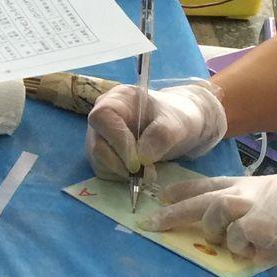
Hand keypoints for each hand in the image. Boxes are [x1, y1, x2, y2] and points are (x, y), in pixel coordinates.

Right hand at [88, 78, 228, 180]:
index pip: (102, 118)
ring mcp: (100, 136)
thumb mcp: (178, 124)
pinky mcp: (102, 154)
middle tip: (148, 172)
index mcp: (117, 99)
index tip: (137, 162)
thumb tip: (141, 157)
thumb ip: (162, 136)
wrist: (179, 128)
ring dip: (122, 172)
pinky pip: (104, 170)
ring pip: (98, 161)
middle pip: (97, 144)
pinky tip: (140, 172)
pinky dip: (121, 177)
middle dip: (121, 163)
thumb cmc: (177, 119)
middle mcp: (103, 118)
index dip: (117, 141)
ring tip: (149, 171)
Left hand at [147, 174, 276, 268]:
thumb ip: (256, 212)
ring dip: (222, 237)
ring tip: (249, 241)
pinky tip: (270, 249)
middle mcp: (243, 192)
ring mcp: (247, 208)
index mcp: (250, 183)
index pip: (205, 182)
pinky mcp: (254, 227)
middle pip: (195, 200)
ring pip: (212, 223)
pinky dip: (250, 253)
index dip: (181, 190)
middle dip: (169, 214)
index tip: (160, 195)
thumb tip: (239, 233)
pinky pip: (237, 245)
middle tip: (148, 223)